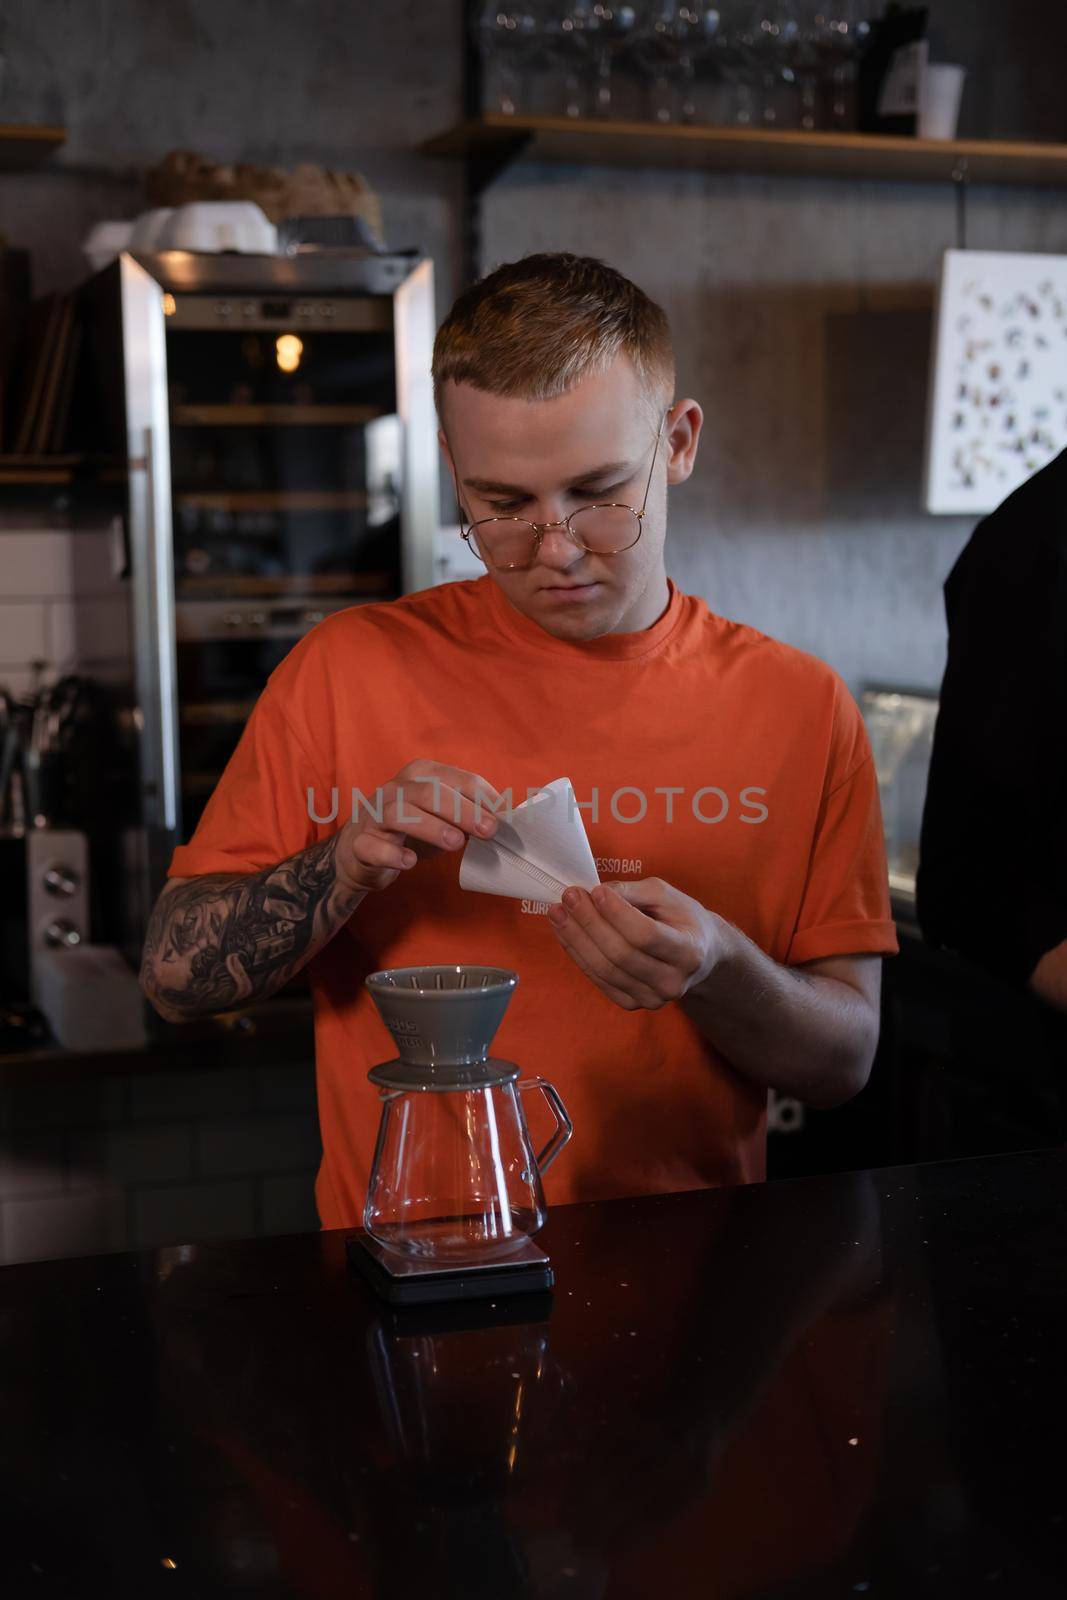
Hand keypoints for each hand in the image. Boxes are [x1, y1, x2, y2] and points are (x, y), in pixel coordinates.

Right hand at [335, 760, 500, 894]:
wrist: (360, 851)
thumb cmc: (410, 830)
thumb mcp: (442, 816)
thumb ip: (469, 814)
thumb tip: (506, 821)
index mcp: (420, 775)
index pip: (456, 779)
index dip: (483, 797)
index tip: (507, 817)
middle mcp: (395, 789)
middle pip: (429, 792)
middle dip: (462, 810)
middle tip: (488, 830)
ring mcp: (374, 815)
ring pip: (399, 813)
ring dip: (430, 827)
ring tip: (455, 844)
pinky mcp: (360, 844)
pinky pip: (373, 846)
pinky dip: (392, 853)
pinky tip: (410, 862)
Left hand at [546, 876, 722, 1010]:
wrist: (698, 955)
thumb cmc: (681, 919)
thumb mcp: (666, 896)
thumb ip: (632, 892)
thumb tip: (594, 893)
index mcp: (689, 952)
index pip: (645, 935)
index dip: (616, 913)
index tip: (595, 891)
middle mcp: (673, 982)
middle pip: (620, 954)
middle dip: (589, 923)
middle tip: (569, 896)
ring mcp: (652, 998)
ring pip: (604, 970)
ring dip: (575, 938)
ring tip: (558, 912)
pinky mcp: (632, 1004)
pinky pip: (598, 979)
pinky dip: (577, 954)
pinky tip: (565, 932)